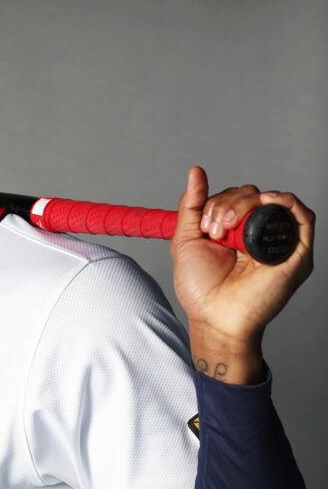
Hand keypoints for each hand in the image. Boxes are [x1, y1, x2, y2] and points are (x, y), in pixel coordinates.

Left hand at [171, 166, 314, 383]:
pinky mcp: (295, 253)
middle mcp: (256, 233)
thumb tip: (196, 171)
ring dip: (246, 204)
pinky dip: (286, 202)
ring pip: (271, 201)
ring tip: (227, 228)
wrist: (214, 317)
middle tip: (215, 231)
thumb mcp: (186, 239)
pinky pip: (302, 217)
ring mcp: (276, 242)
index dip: (218, 202)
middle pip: (251, 194)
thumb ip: (191, 205)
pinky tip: (267, 203)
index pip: (234, 196)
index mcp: (234, 229)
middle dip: (227, 204)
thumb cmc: (200, 287)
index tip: (204, 226)